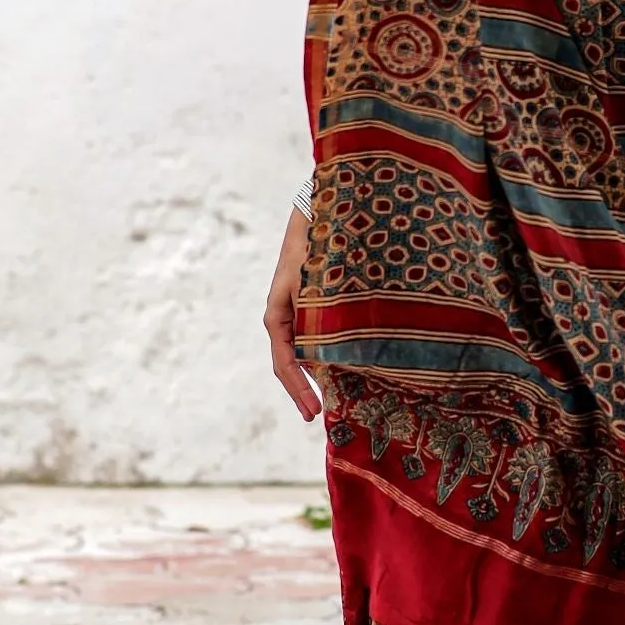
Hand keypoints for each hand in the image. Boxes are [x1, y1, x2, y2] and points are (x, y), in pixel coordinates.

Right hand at [264, 207, 321, 422]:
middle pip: (293, 363)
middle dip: (305, 390)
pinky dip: (329, 355)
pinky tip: (346, 366)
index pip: (285, 362)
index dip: (298, 389)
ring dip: (319, 375)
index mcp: (278, 315)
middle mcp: (286, 316)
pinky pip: (319, 336)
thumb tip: (321, 357)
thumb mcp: (314, 283)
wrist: (316, 210)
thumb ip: (317, 317)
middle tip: (319, 414)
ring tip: (336, 399)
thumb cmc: (315, 243)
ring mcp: (299, 311)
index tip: (313, 411)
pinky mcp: (314, 305)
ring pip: (306, 351)